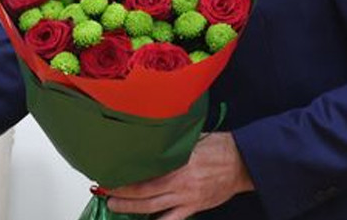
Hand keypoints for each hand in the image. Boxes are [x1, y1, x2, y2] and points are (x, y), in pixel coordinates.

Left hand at [106, 132, 253, 219]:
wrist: (242, 163)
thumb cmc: (219, 147)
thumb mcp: (192, 139)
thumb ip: (171, 144)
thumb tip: (149, 138)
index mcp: (180, 164)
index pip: (146, 172)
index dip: (126, 175)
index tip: (110, 172)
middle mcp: (181, 183)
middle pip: (144, 192)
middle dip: (122, 194)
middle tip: (104, 191)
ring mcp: (187, 198)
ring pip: (153, 208)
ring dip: (131, 208)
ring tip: (114, 205)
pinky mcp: (194, 207)